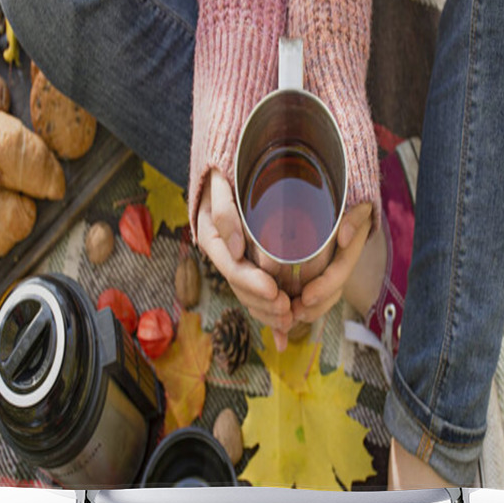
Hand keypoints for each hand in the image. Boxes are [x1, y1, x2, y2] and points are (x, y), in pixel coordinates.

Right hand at [196, 169, 293, 350]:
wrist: (232, 166)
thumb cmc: (229, 169)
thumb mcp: (220, 181)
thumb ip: (224, 209)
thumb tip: (234, 249)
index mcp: (212, 237)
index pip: (232, 267)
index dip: (252, 283)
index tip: (273, 291)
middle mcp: (223, 252)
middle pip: (242, 287)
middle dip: (264, 304)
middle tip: (289, 312)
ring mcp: (236, 259)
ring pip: (250, 295)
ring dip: (268, 313)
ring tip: (291, 320)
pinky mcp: (251, 263)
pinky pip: (258, 293)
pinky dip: (270, 313)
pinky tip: (283, 335)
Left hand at [290, 202, 372, 325]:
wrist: (338, 198)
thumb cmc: (344, 198)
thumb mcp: (356, 203)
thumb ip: (355, 216)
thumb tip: (345, 236)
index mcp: (350, 246)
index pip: (341, 270)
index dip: (325, 286)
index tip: (307, 296)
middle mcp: (341, 261)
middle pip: (332, 292)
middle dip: (314, 307)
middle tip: (293, 312)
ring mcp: (329, 268)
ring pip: (323, 297)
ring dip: (307, 310)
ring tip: (286, 315)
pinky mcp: (316, 271)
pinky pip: (310, 294)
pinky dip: (298, 304)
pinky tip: (283, 311)